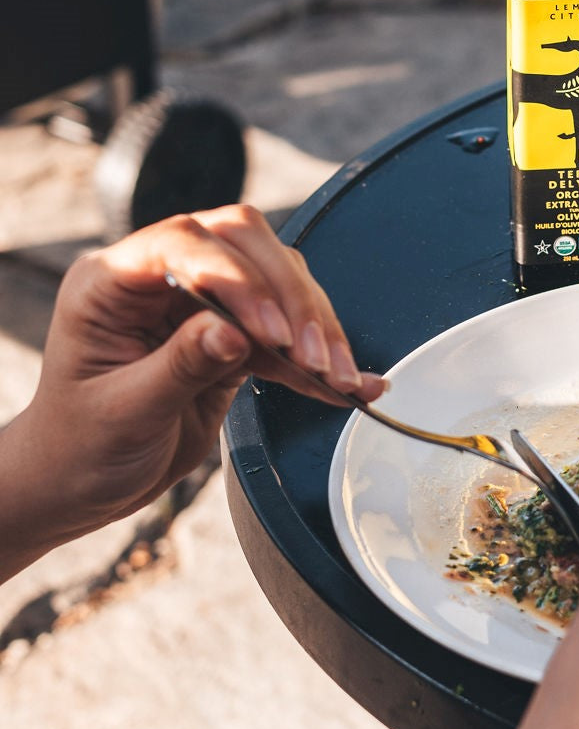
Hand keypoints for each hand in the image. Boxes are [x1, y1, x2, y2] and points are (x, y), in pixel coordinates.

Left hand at [1, 205, 384, 573]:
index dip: (234, 276)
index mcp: (112, 283)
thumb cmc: (79, 448)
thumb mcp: (123, 412)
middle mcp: (159, 279)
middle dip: (290, 297)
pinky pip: (288, 333)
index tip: (268, 330)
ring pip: (278, 282)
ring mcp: (201, 302)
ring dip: (314, 328)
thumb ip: (179, 366)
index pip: (184, 243)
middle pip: (245, 244)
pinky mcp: (235, 335)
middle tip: (312, 355)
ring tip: (339, 378)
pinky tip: (350, 384)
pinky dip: (318, 360)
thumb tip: (233, 333)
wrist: (81, 485)